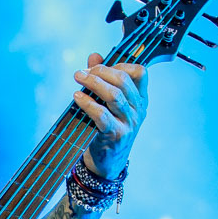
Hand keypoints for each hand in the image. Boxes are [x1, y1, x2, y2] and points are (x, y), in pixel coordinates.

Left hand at [73, 55, 147, 178]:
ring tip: (78, 78)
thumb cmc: (106, 129)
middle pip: (123, 81)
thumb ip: (102, 79)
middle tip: (81, 72)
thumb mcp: (108, 104)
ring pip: (114, 95)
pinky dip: (88, 103)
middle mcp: (138, 109)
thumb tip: (94, 56)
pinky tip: (77, 97)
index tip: (99, 67)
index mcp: (140, 99)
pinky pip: (102, 115)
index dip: (119, 64)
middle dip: (100, 71)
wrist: (106, 163)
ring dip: (93, 83)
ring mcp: (129, 123)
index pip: (140, 72)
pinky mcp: (116, 135)